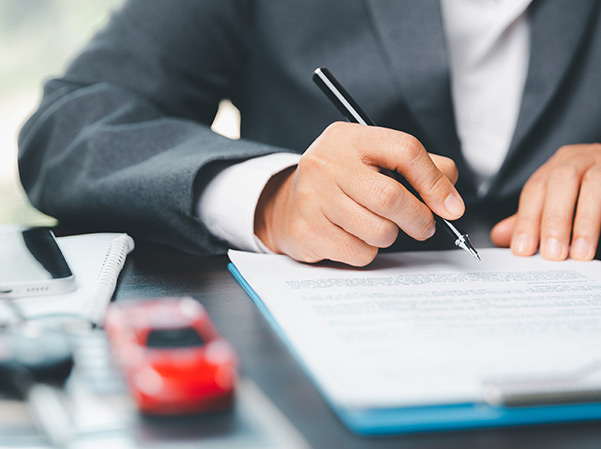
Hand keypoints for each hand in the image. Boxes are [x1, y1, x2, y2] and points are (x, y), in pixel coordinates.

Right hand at [254, 122, 463, 265]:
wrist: (287, 204)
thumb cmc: (340, 182)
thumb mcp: (373, 160)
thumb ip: (417, 169)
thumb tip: (450, 199)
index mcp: (350, 139)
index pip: (405, 150)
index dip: (435, 182)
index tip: (450, 205)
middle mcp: (327, 163)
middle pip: (392, 198)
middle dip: (419, 218)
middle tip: (423, 225)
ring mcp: (314, 198)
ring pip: (379, 230)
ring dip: (389, 235)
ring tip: (376, 224)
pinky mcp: (308, 230)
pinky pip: (360, 252)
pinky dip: (367, 251)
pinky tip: (353, 236)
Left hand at [491, 144, 600, 260]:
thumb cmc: (590, 187)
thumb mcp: (557, 199)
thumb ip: (531, 217)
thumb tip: (500, 236)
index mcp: (559, 164)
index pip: (535, 188)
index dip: (527, 219)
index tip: (522, 248)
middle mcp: (583, 158)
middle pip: (562, 180)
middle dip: (554, 219)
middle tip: (552, 253)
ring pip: (595, 183)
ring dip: (585, 221)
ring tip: (579, 253)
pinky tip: (600, 242)